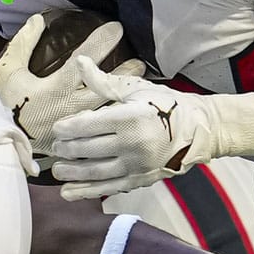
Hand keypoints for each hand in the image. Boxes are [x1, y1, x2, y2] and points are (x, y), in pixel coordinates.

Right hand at [0, 14, 145, 155]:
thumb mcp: (7, 72)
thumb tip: (38, 20)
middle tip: (140, 61)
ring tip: (141, 82)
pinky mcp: (80, 141)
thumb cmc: (6, 105)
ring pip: (110, 107)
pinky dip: (117, 115)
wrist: (1, 144)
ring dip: (125, 93)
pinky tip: (128, 107)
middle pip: (107, 87)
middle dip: (125, 72)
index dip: (102, 41)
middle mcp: (73, 107)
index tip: (117, 27)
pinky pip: (104, 127)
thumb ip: (22, 44)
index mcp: (57, 88)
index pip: (86, 60)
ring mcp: (79, 126)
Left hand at [51, 57, 253, 199]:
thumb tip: (78, 62)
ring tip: (58, 168)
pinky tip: (68, 190)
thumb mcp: (135, 89)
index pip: (88, 125)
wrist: (198, 130)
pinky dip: (84, 192)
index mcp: (130, 117)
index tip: (58, 128)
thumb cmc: (164, 105)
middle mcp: (132, 143)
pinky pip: (106, 188)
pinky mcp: (139, 180)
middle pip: (87, 149)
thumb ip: (103, 81)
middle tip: (56, 147)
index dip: (67, 128)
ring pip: (93, 172)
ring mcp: (136, 165)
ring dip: (71, 171)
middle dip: (66, 149)